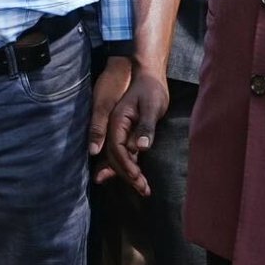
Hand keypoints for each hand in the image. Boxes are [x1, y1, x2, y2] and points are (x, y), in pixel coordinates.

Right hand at [93, 57, 162, 191]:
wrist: (148, 74)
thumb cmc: (150, 88)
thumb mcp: (151, 106)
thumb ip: (146, 127)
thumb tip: (141, 147)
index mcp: (117, 121)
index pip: (118, 149)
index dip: (127, 166)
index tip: (139, 179)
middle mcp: (113, 128)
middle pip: (115, 157)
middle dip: (128, 175)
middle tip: (144, 190)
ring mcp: (118, 130)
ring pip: (117, 156)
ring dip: (128, 174)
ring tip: (142, 189)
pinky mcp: (125, 132)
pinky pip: (123, 152)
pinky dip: (128, 165)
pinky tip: (135, 176)